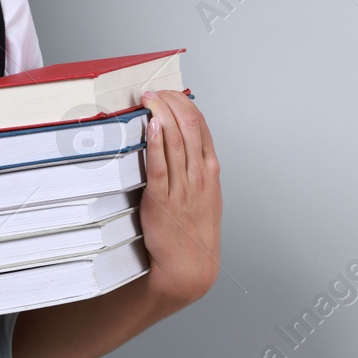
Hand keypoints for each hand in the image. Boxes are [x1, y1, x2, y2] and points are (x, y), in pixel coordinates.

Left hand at [137, 89, 222, 306]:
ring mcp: (182, 187)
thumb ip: (193, 167)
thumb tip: (175, 139)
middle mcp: (199, 174)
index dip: (183, 103)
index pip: (201, 125)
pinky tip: (150, 126)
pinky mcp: (162, 200)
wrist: (189, 267)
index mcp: (210, 170)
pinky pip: (160, 166)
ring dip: (161, 114)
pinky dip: (155, 144)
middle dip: (170, 102)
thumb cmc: (193, 230)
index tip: (168, 92)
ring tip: (148, 98)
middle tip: (153, 91)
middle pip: (188, 126)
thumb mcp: (203, 193)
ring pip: (175, 140)